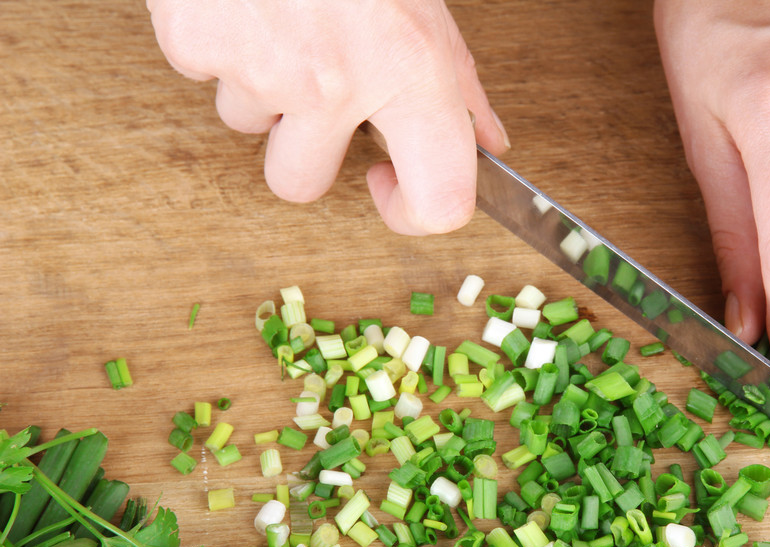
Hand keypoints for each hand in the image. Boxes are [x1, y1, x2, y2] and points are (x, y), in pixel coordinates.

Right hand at [147, 0, 508, 234]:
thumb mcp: (427, 6)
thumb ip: (458, 84)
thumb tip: (489, 142)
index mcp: (410, 70)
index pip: (440, 201)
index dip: (414, 214)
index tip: (390, 187)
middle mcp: (334, 82)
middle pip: (298, 186)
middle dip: (301, 144)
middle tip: (313, 79)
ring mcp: (257, 69)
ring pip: (246, 126)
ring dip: (260, 88)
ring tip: (279, 18)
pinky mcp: (193, 43)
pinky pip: (203, 76)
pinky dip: (219, 47)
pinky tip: (244, 3)